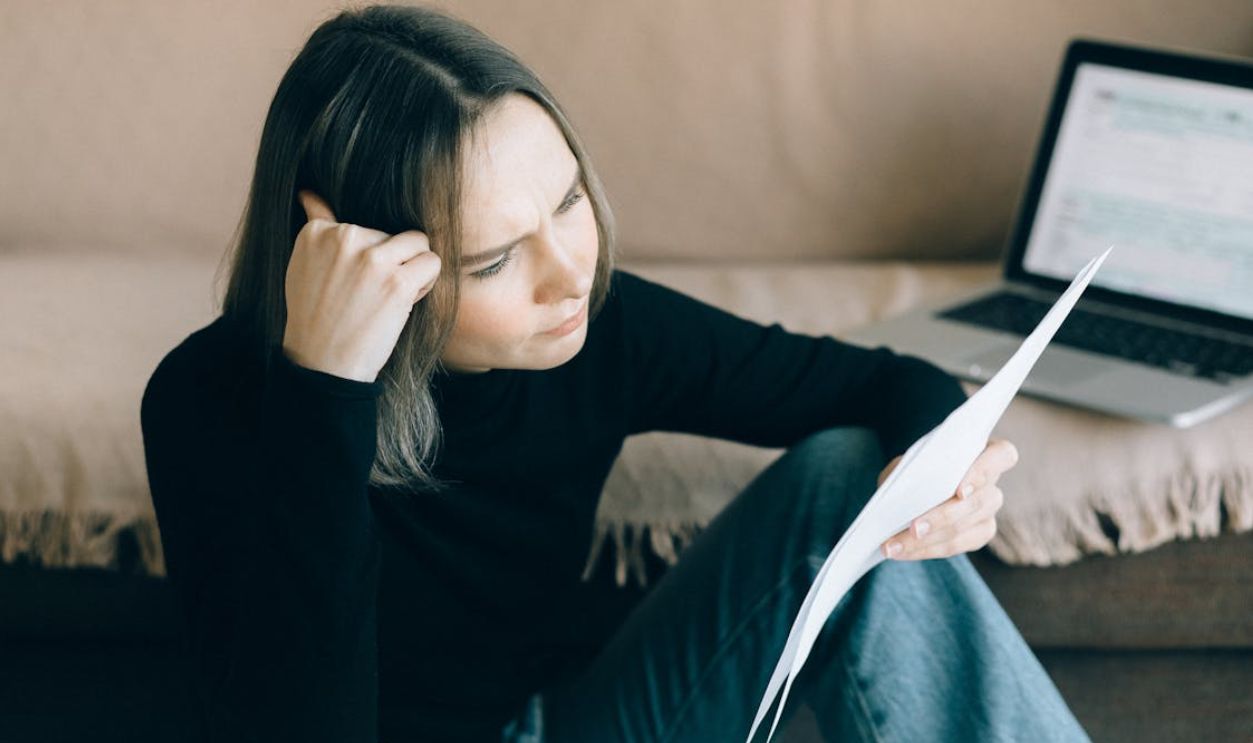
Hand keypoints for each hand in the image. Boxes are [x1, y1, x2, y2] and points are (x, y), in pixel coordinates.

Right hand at [281, 190, 440, 382]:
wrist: (322, 362)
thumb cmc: (315, 317)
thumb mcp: (302, 266)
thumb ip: (316, 229)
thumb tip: (310, 194)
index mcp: (317, 231)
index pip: (364, 227)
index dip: (368, 256)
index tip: (353, 284)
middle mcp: (344, 238)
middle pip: (392, 233)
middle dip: (392, 261)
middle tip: (372, 295)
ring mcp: (372, 258)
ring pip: (418, 242)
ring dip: (414, 268)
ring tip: (392, 295)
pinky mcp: (397, 281)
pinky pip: (432, 262)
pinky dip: (427, 283)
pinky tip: (405, 301)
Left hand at [877, 438, 1018, 560]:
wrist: (916, 486)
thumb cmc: (919, 466)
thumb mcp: (911, 460)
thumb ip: (910, 468)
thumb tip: (899, 491)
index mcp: (986, 452)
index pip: (1002, 456)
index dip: (983, 473)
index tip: (960, 491)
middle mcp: (993, 483)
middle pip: (978, 502)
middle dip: (942, 518)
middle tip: (913, 529)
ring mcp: (989, 511)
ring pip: (964, 529)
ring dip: (926, 541)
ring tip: (893, 546)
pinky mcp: (979, 534)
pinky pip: (956, 546)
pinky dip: (926, 549)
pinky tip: (903, 551)